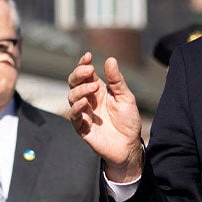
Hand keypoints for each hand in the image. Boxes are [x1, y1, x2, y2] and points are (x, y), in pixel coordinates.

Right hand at [67, 52, 143, 181]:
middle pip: (74, 82)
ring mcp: (84, 113)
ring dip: (81, 90)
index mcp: (98, 90)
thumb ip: (117, 81)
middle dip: (79, 74)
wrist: (129, 144)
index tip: (88, 56)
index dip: (84, 64)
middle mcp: (88, 99)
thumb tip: (110, 59)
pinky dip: (77, 108)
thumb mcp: (125, 97)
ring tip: (93, 89)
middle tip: (89, 70)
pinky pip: (74, 116)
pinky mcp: (82, 127)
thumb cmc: (128, 120)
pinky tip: (84, 103)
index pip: (86, 74)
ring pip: (72, 97)